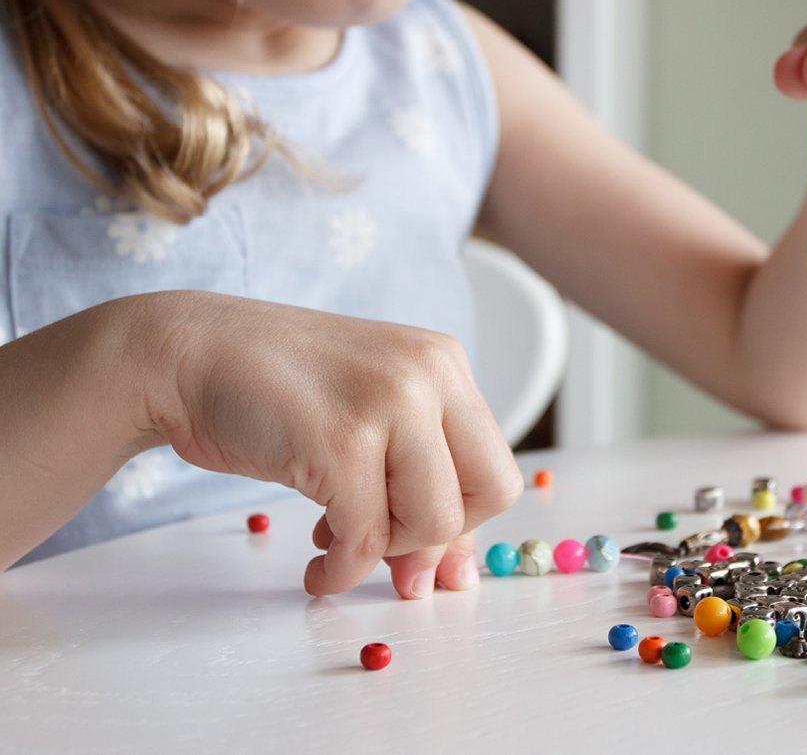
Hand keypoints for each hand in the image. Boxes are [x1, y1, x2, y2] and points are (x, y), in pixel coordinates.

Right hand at [140, 292, 521, 598]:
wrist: (186, 354)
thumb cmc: (276, 392)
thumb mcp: (367, 424)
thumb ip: (417, 486)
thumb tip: (454, 576)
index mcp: (444, 364)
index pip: (498, 468)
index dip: (464, 522)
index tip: (418, 544)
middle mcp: (430, 375)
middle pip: (489, 494)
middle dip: (438, 537)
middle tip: (386, 547)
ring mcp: (390, 403)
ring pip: (434, 521)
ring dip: (385, 553)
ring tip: (336, 543)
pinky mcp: (341, 440)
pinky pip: (366, 538)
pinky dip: (344, 570)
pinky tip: (318, 567)